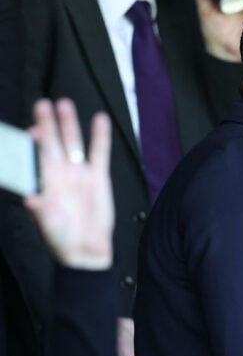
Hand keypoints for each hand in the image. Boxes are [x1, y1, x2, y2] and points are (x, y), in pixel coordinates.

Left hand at [23, 98, 112, 269]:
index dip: (34, 142)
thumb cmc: (61, 239)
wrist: (86, 251)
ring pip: (73, 143)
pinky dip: (100, 137)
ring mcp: (79, 174)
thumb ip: (40, 209)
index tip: (33, 130)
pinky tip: (99, 120)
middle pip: (53, 143)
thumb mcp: (47, 224)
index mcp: (44, 183)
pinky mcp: (98, 178)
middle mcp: (60, 174)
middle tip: (43, 104)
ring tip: (65, 105)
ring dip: (70, 124)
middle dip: (48, 123)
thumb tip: (29, 199)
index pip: (36, 156)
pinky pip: (99, 153)